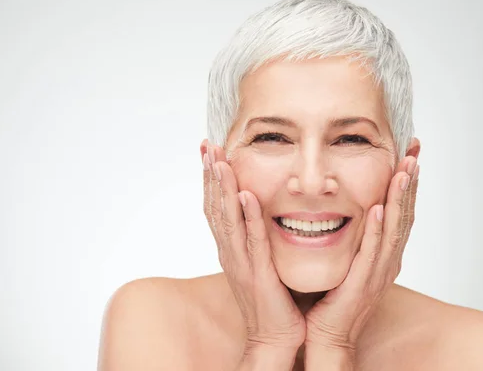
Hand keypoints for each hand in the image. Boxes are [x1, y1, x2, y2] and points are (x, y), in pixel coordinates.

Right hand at [200, 140, 305, 351]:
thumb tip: (260, 212)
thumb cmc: (272, 300)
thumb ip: (256, 236)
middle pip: (214, 207)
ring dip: (222, 188)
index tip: (209, 152)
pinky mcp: (257, 273)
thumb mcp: (260, 261)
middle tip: (207, 145)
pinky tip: (246, 195)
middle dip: (210, 175)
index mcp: (231, 248)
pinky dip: (247, 217)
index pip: (215, 206)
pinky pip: (252, 240)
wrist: (274, 336)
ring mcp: (240, 263)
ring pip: (227, 219)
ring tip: (219, 160)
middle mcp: (230, 252)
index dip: (210, 179)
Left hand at [303, 156, 419, 351]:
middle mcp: (387, 261)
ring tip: (405, 169)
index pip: (400, 211)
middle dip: (410, 181)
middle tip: (415, 150)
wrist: (328, 336)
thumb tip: (351, 208)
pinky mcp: (363, 284)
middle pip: (405, 214)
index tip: (409, 154)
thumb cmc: (334, 298)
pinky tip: (381, 208)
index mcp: (385, 254)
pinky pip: (372, 253)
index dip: (407, 183)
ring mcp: (378, 272)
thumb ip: (355, 235)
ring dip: (401, 198)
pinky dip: (379, 230)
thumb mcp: (349, 259)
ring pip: (395, 229)